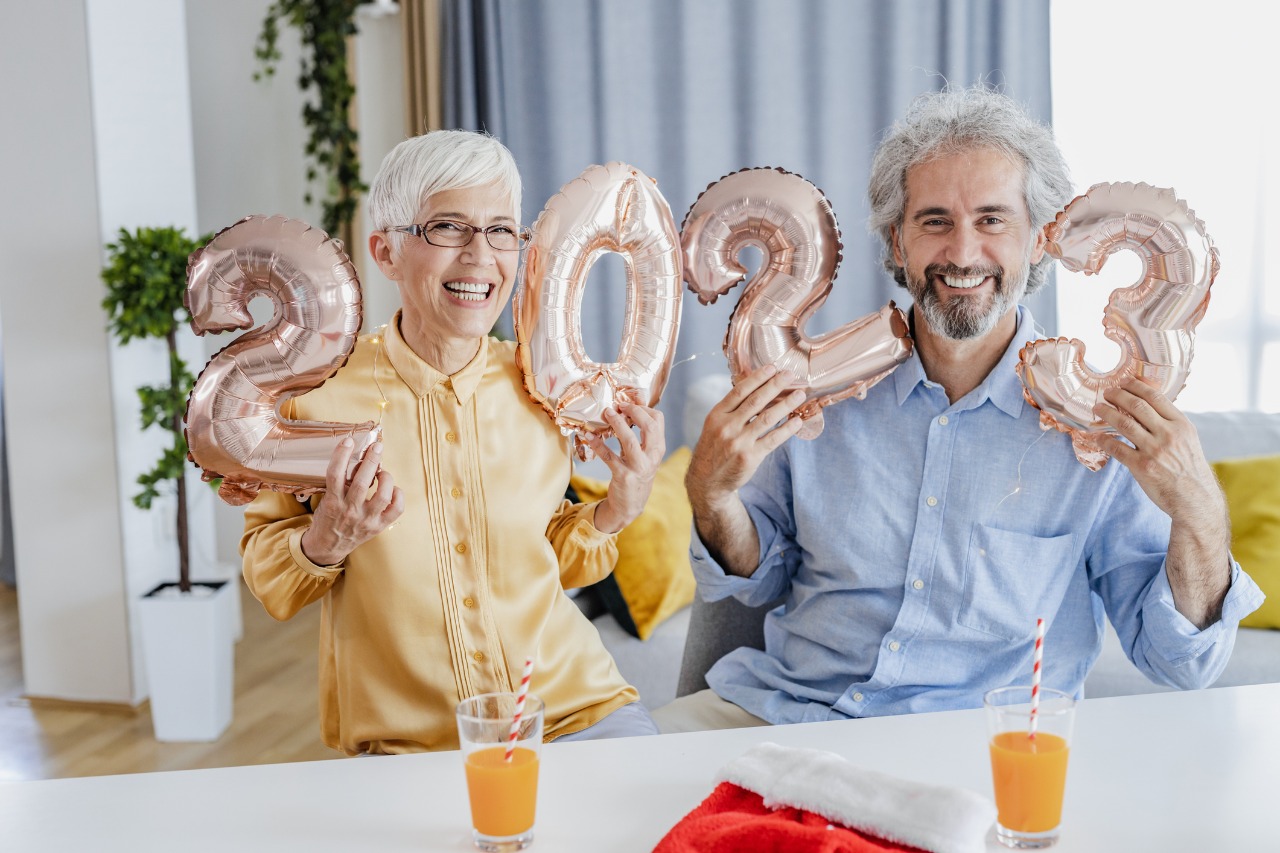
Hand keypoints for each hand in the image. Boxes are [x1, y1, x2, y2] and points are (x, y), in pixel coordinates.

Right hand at [300, 438, 404, 565]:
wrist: (327, 546)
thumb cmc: (327, 518)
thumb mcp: (326, 500)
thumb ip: (338, 484)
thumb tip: (357, 459)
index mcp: (332, 502)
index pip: (335, 475)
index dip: (341, 455)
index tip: (348, 441)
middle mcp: (349, 511)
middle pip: (361, 482)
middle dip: (371, 461)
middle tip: (376, 447)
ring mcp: (365, 520)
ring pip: (382, 496)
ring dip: (386, 478)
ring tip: (382, 472)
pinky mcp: (378, 527)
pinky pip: (396, 509)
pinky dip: (398, 495)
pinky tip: (393, 489)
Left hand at [585, 403, 665, 533]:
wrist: (630, 505)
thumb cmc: (635, 474)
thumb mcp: (643, 455)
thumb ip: (638, 436)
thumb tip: (626, 410)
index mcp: (659, 449)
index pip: (658, 420)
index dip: (643, 407)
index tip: (628, 403)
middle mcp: (652, 457)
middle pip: (649, 427)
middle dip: (633, 411)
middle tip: (619, 405)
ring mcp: (639, 467)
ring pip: (629, 440)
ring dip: (617, 423)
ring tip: (606, 414)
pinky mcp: (623, 476)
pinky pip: (609, 456)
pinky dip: (597, 444)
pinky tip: (588, 436)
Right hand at [684, 365, 805, 514]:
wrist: (707, 481)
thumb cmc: (714, 449)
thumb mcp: (714, 426)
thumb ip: (731, 410)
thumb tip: (757, 390)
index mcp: (717, 415)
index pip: (739, 391)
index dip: (757, 377)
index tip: (772, 367)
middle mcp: (727, 426)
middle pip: (756, 401)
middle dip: (775, 385)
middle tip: (790, 375)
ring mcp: (739, 442)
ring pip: (767, 417)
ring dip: (786, 404)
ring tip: (800, 395)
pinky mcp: (750, 457)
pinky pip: (773, 439)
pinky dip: (787, 429)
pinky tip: (798, 421)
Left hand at [1094, 377, 1230, 626]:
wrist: (1195, 500)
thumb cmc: (1190, 470)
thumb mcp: (1189, 441)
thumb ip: (1170, 425)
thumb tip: (1149, 408)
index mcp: (1182, 425)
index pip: (1156, 397)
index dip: (1136, 386)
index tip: (1123, 380)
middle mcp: (1169, 434)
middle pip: (1137, 406)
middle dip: (1117, 396)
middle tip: (1105, 391)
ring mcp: (1154, 450)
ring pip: (1123, 424)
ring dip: (1107, 413)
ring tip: (1097, 408)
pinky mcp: (1142, 466)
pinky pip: (1117, 448)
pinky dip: (1104, 439)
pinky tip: (1096, 436)